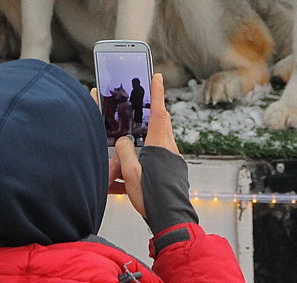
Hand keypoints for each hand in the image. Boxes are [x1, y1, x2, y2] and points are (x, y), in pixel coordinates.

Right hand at [106, 73, 178, 217]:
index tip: (157, 76)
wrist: (172, 220)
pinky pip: (156, 161)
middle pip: (160, 124)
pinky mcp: (172, 174)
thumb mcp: (130, 172)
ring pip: (157, 143)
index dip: (157, 92)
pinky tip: (126, 181)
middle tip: (143, 107)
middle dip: (151, 114)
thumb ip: (124, 151)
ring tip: (126, 157)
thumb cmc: (153, 197)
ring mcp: (172, 162)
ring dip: (143, 144)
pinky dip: (143, 164)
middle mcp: (169, 149)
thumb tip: (124, 143)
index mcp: (159, 145)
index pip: (158, 111)